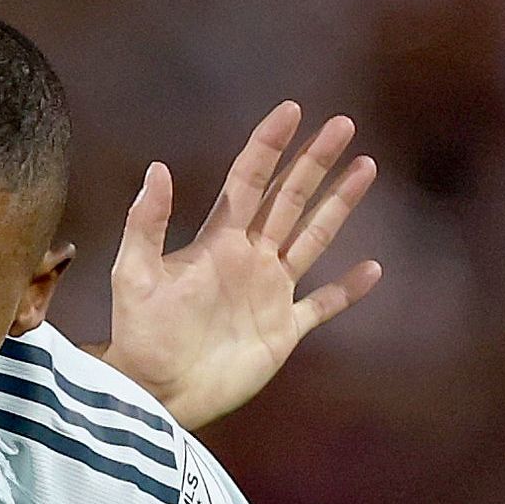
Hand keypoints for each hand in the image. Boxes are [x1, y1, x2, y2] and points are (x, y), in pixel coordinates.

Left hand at [100, 103, 382, 426]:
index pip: (249, 180)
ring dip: (338, 205)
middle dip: (315, 162)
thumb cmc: (139, 335)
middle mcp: (249, 258)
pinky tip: (372, 269)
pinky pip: (322, 305)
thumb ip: (146, 224)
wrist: (154, 393)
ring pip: (312, 239)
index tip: (292, 111)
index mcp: (218, 241)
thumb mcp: (133, 275)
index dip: (269, 145)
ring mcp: (269, 293)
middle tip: (342, 125)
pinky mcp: (282, 330)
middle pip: (289, 199)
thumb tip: (157, 169)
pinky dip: (347, 290)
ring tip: (364, 167)